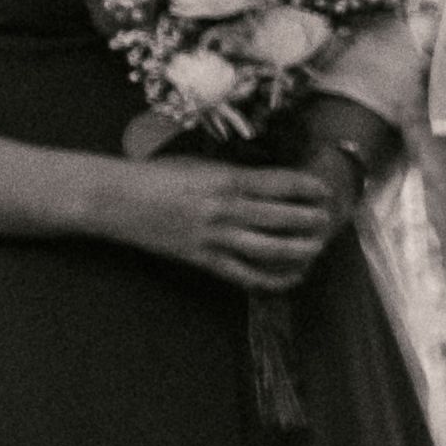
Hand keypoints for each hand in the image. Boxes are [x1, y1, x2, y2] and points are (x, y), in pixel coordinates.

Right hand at [124, 157, 342, 294]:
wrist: (116, 198)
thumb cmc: (158, 175)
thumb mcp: (200, 165)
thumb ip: (235, 175)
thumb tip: (273, 183)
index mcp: (226, 179)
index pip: (281, 184)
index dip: (309, 188)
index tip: (325, 191)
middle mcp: (225, 209)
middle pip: (283, 218)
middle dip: (312, 220)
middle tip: (329, 219)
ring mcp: (214, 237)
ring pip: (270, 249)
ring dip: (300, 249)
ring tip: (317, 246)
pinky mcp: (202, 259)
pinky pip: (244, 274)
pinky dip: (271, 279)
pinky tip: (292, 277)